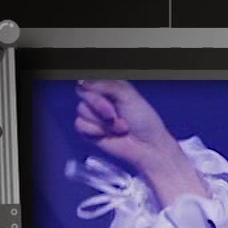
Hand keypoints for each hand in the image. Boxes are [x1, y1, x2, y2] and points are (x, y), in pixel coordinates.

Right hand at [74, 80, 206, 204]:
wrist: (148, 146)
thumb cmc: (143, 121)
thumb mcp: (129, 96)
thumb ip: (107, 85)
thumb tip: (82, 82)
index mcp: (109, 87)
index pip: (89, 80)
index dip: (96, 88)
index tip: (110, 96)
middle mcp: (99, 99)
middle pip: (83, 94)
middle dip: (102, 107)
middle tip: (117, 116)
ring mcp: (93, 115)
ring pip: (82, 110)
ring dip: (103, 122)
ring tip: (120, 128)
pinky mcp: (89, 131)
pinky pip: (80, 125)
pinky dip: (95, 131)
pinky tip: (108, 135)